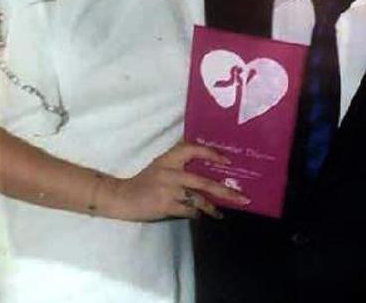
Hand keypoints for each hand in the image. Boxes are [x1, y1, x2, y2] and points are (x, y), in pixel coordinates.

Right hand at [100, 141, 249, 220]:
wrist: (123, 197)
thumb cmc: (146, 180)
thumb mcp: (161, 163)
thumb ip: (180, 159)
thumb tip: (206, 159)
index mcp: (170, 158)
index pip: (194, 149)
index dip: (212, 154)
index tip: (228, 162)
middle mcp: (170, 172)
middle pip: (203, 182)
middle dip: (225, 191)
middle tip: (243, 198)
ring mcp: (168, 190)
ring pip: (198, 199)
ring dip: (212, 207)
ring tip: (220, 213)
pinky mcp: (165, 206)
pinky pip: (188, 210)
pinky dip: (196, 213)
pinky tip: (200, 215)